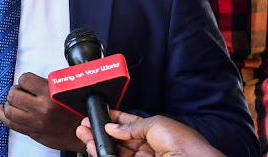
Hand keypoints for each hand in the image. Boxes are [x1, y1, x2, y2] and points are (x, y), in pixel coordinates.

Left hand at [0, 72, 84, 151]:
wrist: (85, 133)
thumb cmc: (79, 112)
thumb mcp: (68, 90)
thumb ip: (49, 83)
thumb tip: (34, 78)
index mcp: (51, 94)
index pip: (25, 79)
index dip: (24, 80)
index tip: (27, 82)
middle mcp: (41, 109)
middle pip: (13, 95)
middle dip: (15, 91)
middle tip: (22, 92)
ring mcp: (35, 122)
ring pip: (9, 110)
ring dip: (10, 103)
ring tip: (17, 102)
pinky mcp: (32, 133)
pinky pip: (10, 124)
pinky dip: (1, 115)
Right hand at [75, 110, 224, 156]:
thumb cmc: (184, 143)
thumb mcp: (155, 124)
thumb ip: (131, 126)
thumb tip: (112, 127)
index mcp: (155, 131)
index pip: (128, 124)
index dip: (112, 118)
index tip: (98, 114)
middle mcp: (147, 146)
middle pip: (118, 138)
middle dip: (101, 130)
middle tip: (86, 125)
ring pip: (115, 151)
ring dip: (98, 142)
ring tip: (84, 134)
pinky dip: (104, 154)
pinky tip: (95, 147)